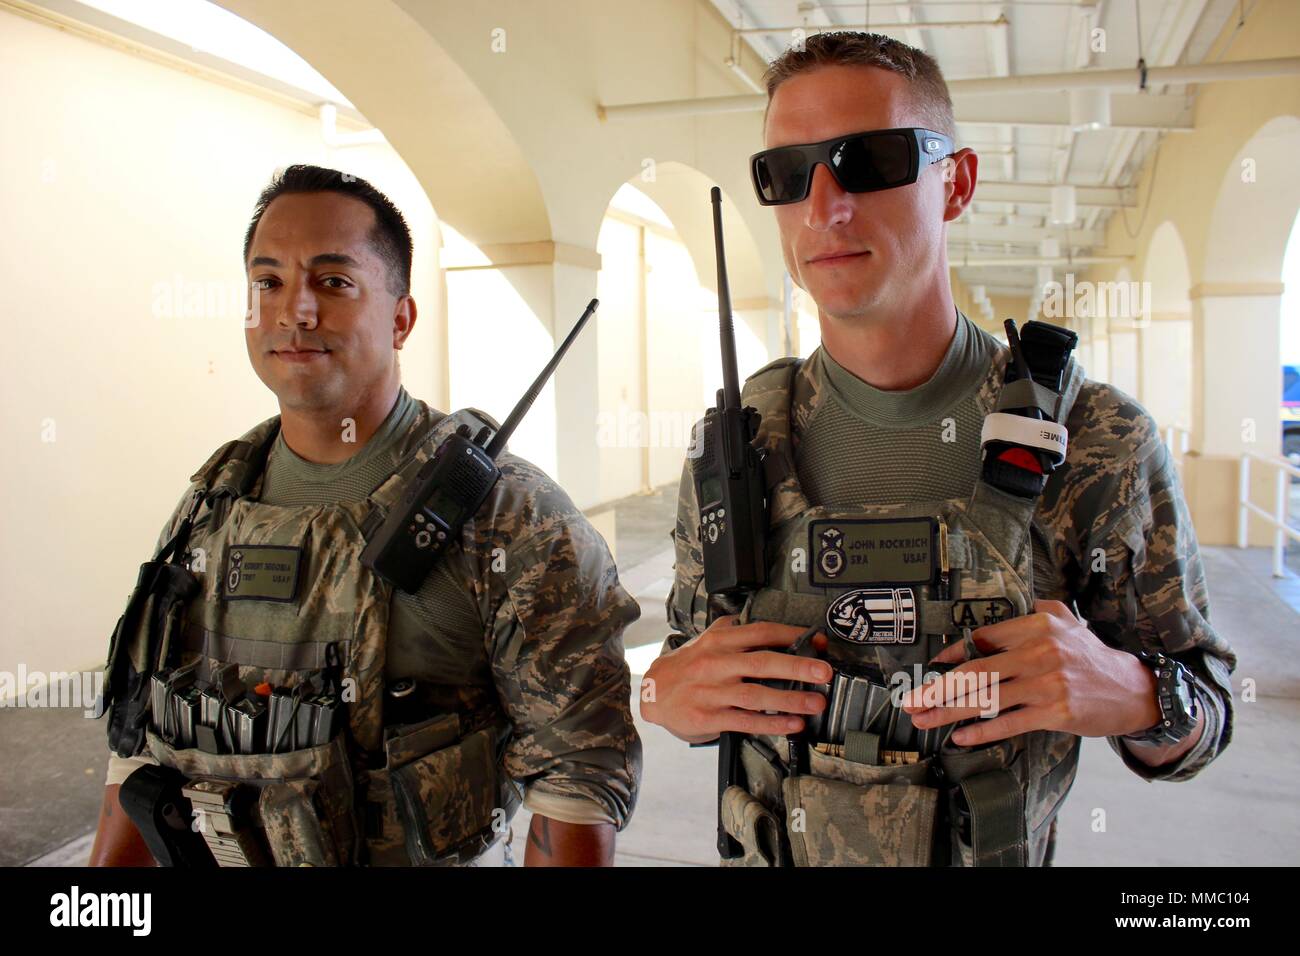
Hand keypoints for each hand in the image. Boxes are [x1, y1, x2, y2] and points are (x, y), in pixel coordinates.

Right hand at [640, 617, 833, 743]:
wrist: (652, 692)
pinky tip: (792, 724)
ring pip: (756, 695)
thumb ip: (732, 629)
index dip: (792, 636)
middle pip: (762, 662)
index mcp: (720, 641)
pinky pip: (745, 721)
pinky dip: (771, 723)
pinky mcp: (709, 717)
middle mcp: (717, 664)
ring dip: (790, 699)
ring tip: (816, 703)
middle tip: (824, 671)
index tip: (818, 642)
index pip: (761, 633)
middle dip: (797, 666)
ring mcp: (712, 692)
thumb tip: (762, 623)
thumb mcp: (705, 639)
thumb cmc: (685, 666)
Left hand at [899, 600, 1160, 746]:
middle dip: (936, 688)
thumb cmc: (1089, 656)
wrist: (1133, 689)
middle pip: (976, 672)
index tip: (928, 669)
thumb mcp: (1063, 620)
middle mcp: (1040, 651)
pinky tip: (960, 737)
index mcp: (1037, 624)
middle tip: (910, 701)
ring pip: (987, 699)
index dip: (950, 655)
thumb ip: (1027, 613)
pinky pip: (1009, 723)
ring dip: (949, 712)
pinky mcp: (1056, 712)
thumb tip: (980, 629)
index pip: (982, 639)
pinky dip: (981, 732)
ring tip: (924, 720)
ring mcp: (1048, 683)